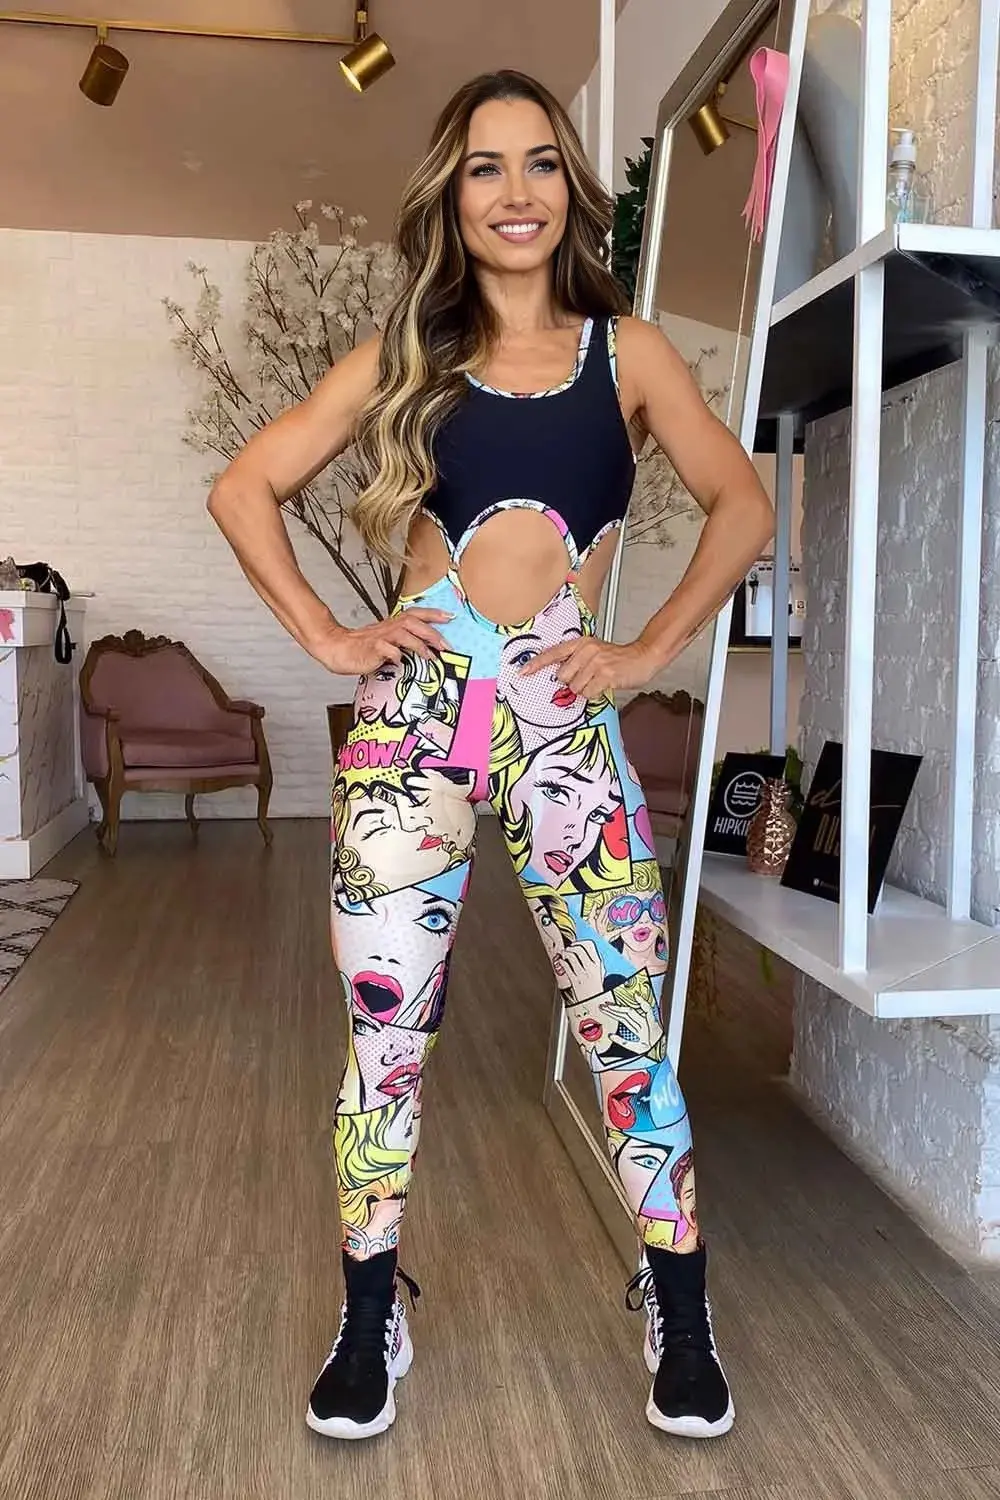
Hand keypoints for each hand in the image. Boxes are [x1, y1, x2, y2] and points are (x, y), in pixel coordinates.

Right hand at [307, 609, 452, 675]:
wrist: (337, 649)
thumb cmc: (363, 647)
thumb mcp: (386, 641)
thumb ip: (404, 642)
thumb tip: (426, 648)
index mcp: (393, 624)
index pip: (416, 614)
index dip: (433, 614)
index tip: (450, 616)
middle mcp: (388, 627)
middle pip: (414, 623)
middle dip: (432, 633)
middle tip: (446, 646)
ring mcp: (380, 637)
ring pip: (404, 634)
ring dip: (419, 645)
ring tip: (431, 657)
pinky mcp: (372, 649)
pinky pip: (387, 650)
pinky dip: (397, 655)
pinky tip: (402, 662)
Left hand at [520, 636, 658, 697]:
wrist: (643, 656)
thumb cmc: (618, 658)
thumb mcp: (594, 652)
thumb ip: (576, 661)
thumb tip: (560, 678)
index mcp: (581, 643)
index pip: (553, 653)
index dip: (536, 664)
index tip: (522, 672)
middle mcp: (586, 650)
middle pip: (563, 677)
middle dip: (573, 683)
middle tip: (588, 678)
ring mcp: (596, 662)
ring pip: (576, 687)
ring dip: (586, 689)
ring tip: (599, 680)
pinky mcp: (605, 675)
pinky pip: (589, 693)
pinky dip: (595, 694)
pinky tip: (605, 685)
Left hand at [559, 940, 605, 1001]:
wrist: (594, 1003)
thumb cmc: (597, 988)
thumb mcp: (601, 972)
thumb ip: (595, 960)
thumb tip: (586, 949)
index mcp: (598, 964)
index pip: (589, 945)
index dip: (581, 941)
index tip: (578, 942)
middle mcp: (590, 968)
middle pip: (579, 949)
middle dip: (572, 946)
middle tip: (570, 947)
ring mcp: (581, 974)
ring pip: (571, 956)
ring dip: (566, 952)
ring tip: (565, 953)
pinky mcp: (574, 981)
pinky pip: (566, 966)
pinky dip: (562, 961)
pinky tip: (562, 962)